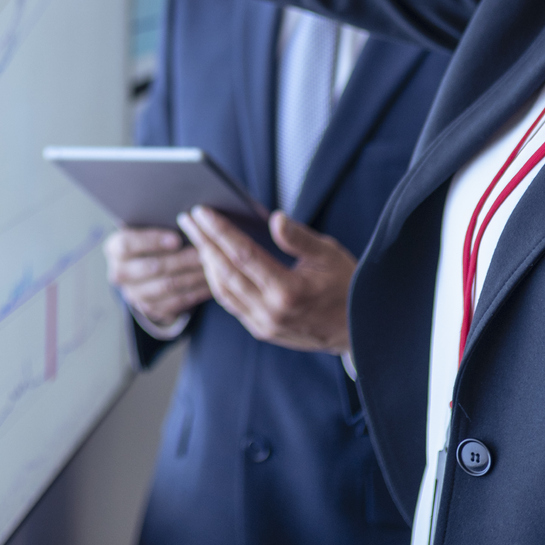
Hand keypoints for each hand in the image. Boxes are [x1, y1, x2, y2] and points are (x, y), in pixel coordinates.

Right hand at [105, 226, 211, 326]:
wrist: (144, 270)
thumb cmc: (150, 240)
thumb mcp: (145, 228)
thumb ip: (158, 222)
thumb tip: (186, 218)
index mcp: (114, 248)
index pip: (127, 244)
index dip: (152, 241)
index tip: (177, 239)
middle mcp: (120, 273)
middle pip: (151, 267)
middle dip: (182, 259)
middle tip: (204, 252)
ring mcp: (134, 294)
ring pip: (167, 286)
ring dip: (193, 275)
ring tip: (211, 265)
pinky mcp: (151, 309)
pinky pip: (177, 302)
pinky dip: (196, 291)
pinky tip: (211, 282)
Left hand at [178, 206, 355, 353]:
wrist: (357, 331)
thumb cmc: (346, 286)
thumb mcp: (329, 254)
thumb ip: (299, 237)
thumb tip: (274, 218)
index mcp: (289, 291)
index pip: (243, 255)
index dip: (220, 231)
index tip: (201, 212)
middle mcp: (271, 312)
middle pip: (225, 272)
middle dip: (203, 243)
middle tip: (187, 219)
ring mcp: (264, 325)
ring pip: (223, 291)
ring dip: (206, 262)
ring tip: (196, 237)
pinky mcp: (262, 331)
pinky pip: (231, 303)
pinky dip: (218, 281)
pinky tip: (212, 263)